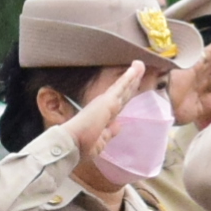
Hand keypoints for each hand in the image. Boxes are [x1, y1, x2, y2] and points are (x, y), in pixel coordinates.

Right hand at [64, 60, 157, 191]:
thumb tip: (119, 125)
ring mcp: (106, 103)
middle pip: (123, 92)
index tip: (134, 85)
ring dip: (133, 76)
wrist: (71, 144)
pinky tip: (135, 69)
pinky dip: (128, 78)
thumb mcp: (100, 142)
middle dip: (133, 81)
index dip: (127, 94)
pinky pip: (120, 87)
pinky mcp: (107, 101)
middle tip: (140, 67)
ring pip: (123, 87)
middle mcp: (105, 107)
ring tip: (140, 64)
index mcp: (103, 117)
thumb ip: (110, 133)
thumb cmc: (80, 146)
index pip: (119, 103)